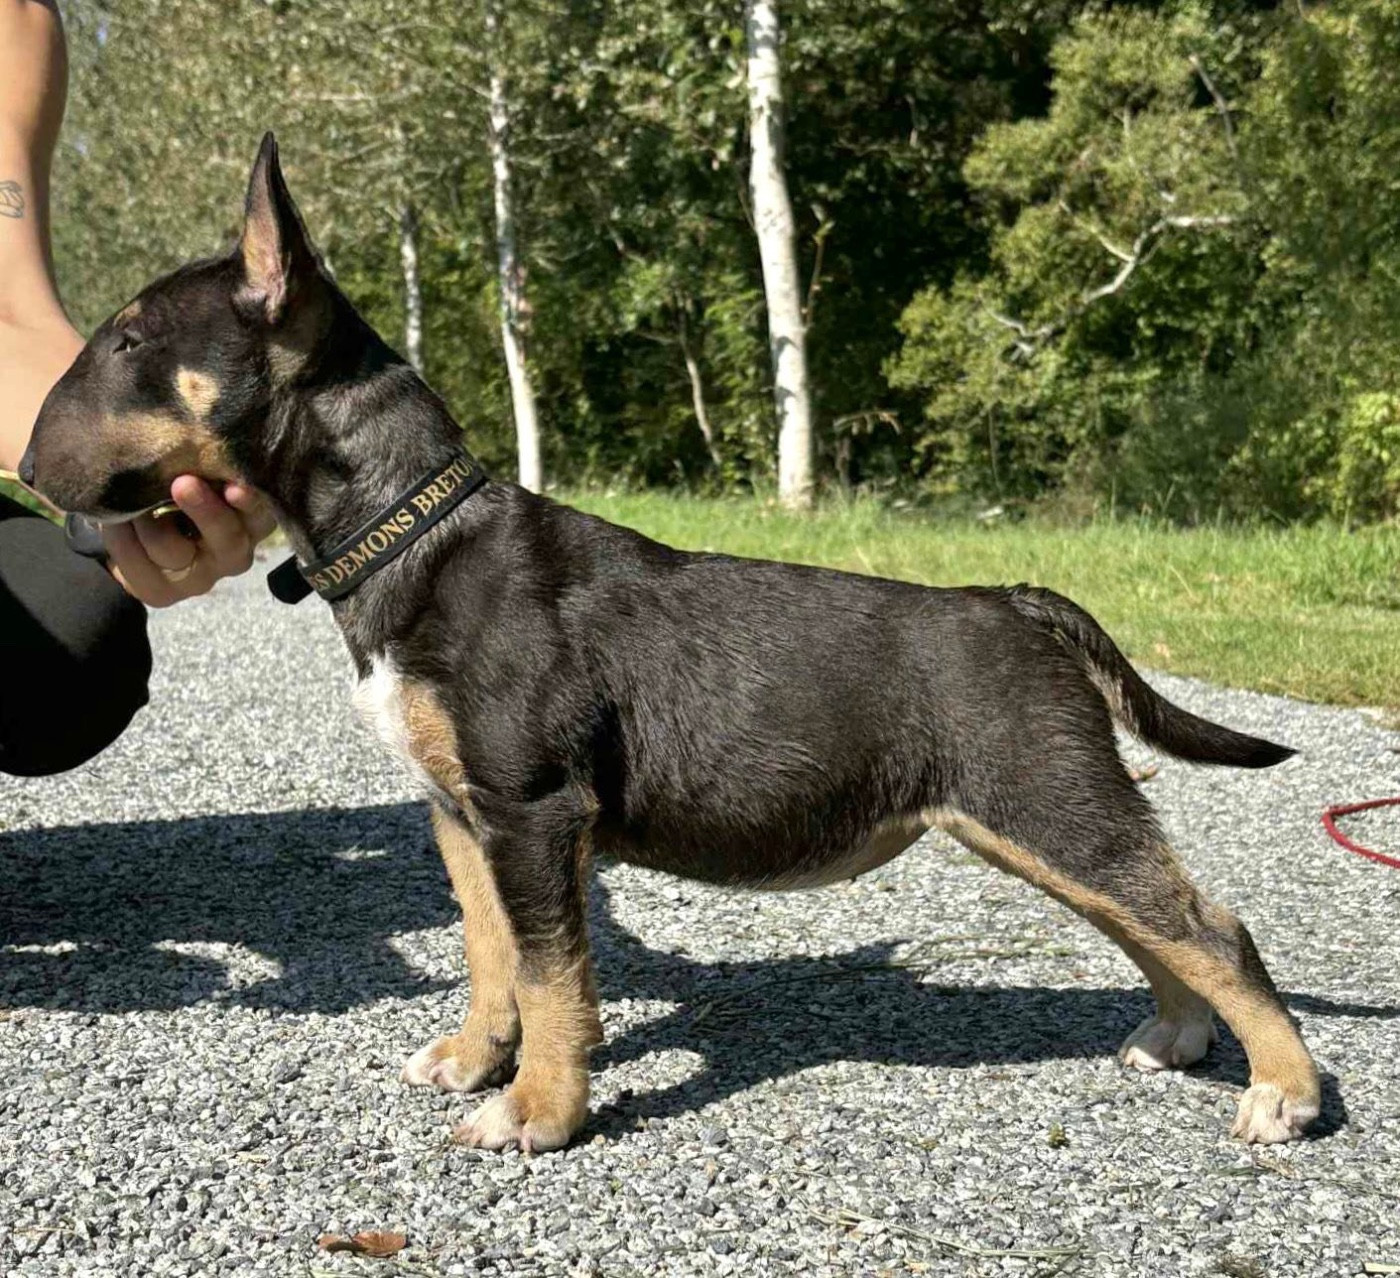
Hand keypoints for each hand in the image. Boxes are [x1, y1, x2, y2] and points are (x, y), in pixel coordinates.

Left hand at [101, 475, 275, 607]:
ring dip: (145, 517)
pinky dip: (120, 535)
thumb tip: (197, 438)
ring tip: (129, 495)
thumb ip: (208, 465)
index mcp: (253, 520)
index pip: (262, 513)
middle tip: (183, 484)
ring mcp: (201, 578)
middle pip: (227, 538)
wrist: (140, 531)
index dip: (250, 502)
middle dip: (205, 512)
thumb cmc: (179, 488)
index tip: (235, 487)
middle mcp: (234, 553)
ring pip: (171, 548)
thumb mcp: (202, 474)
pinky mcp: (163, 594)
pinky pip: (136, 563)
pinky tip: (111, 519)